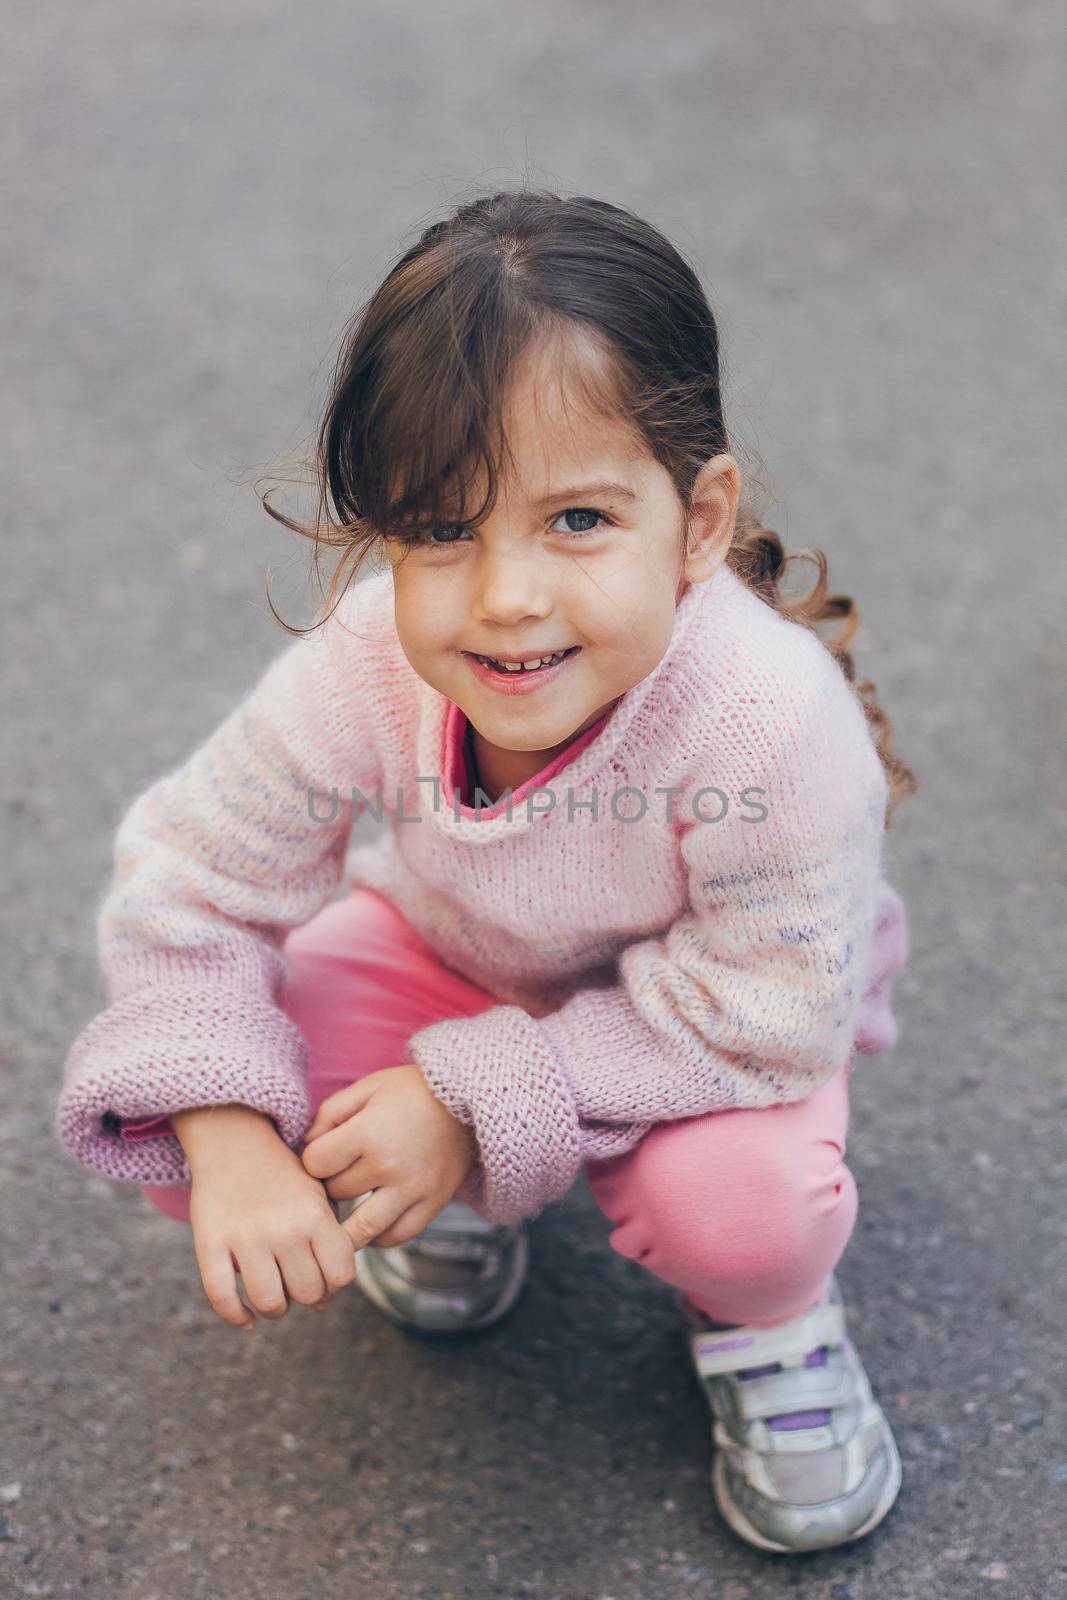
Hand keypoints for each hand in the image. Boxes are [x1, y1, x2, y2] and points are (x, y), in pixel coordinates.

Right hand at [180, 1111, 357, 1331]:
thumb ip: (330, 1240)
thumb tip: (325, 1301)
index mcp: (315, 1215)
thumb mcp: (319, 1196)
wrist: (235, 1141)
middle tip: (297, 1285)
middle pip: (307, 1293)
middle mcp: (283, 1228)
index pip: (340, 1275)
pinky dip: (237, 1317)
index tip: (325, 1279)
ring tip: (275, 1299)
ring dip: (275, 1309)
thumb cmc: (284, 1177)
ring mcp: (245, 1237)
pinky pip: (222, 1297)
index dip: (335, 1286)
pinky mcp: (210, 1242)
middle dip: (306, 1297)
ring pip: (269, 1302)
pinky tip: (247, 1318)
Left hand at [300, 1065, 478, 1250]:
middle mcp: (389, 1166)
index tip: (323, 1153)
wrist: (470, 1099)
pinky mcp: (432, 1204)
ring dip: (345, 1223)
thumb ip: (330, 1114)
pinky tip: (372, 1223)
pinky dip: (379, 1236)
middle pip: (337, 1192)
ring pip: (361, 1228)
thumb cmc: (412, 1090)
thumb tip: (307, 1147)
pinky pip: (397, 1236)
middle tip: (338, 1173)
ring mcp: (413, 1190)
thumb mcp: (368, 1087)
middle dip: (331, 1183)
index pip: (315, 1164)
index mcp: (368, 1133)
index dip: (313, 1158)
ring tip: (341, 1216)